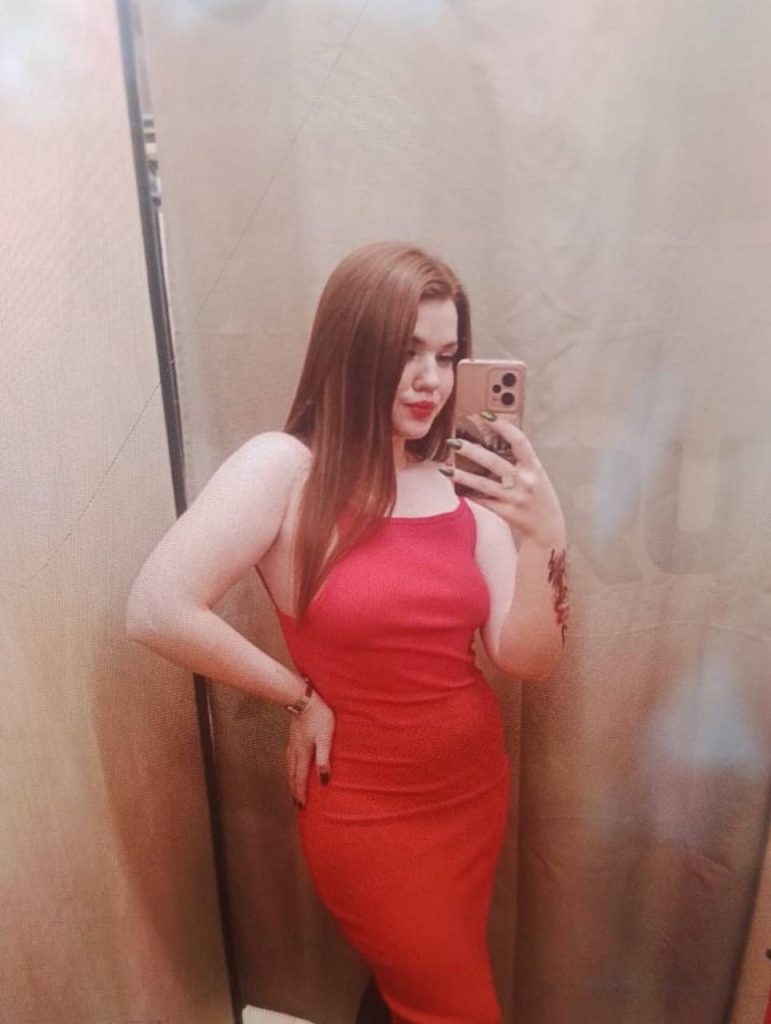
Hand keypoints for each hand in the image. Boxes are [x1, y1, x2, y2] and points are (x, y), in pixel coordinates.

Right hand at [286, 686, 334, 807]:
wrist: (303, 698)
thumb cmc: (318, 716)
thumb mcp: (325, 738)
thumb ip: (324, 758)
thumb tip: (324, 779)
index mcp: (303, 753)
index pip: (301, 777)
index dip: (301, 792)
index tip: (301, 806)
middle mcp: (295, 750)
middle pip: (293, 774)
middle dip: (294, 789)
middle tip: (295, 803)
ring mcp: (292, 742)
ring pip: (290, 766)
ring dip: (291, 779)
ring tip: (292, 788)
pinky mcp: (293, 736)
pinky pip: (289, 757)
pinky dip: (290, 767)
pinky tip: (292, 764)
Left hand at [446, 413, 565, 547]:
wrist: (548, 530)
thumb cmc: (540, 498)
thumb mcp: (537, 476)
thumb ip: (520, 462)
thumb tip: (493, 442)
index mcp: (535, 468)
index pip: (518, 441)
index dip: (502, 426)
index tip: (484, 415)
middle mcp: (525, 482)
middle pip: (494, 462)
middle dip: (471, 450)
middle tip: (453, 441)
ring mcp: (515, 498)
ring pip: (483, 484)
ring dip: (461, 475)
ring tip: (445, 468)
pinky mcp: (506, 513)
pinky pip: (482, 501)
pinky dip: (468, 494)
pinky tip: (455, 487)